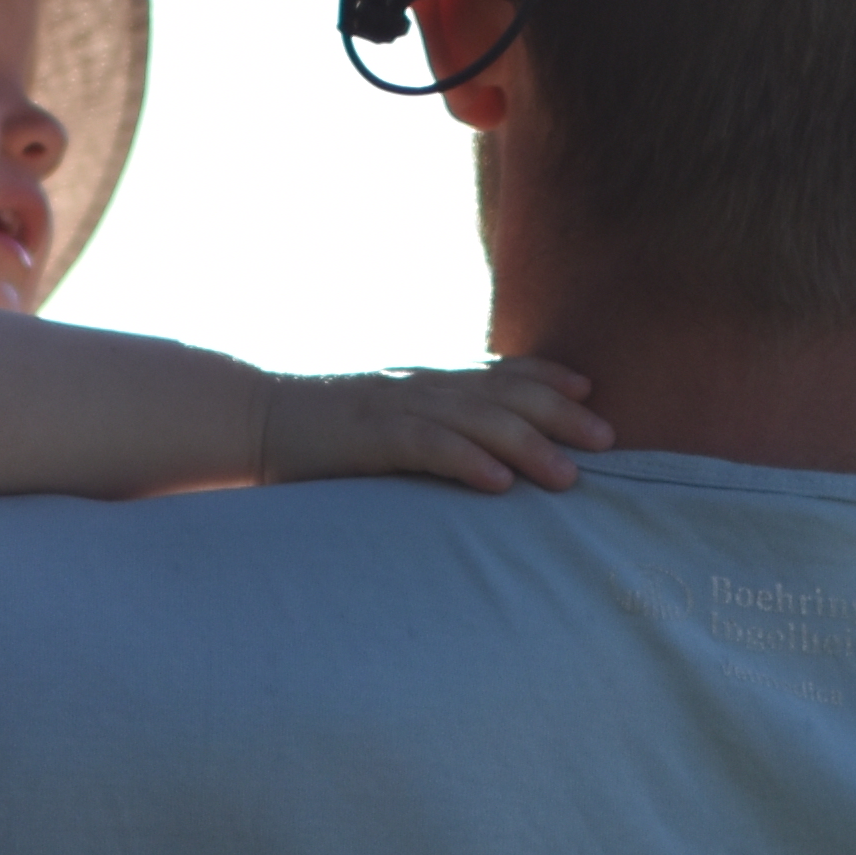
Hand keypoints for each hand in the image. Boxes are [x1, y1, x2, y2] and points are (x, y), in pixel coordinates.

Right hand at [253, 359, 606, 493]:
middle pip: (504, 395)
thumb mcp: (381, 418)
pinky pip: (427, 446)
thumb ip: (426, 424)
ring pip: (477, 421)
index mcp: (423, 380)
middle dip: (559, 415)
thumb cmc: (317, 432)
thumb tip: (473, 449)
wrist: (248, 418)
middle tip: (607, 439)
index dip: (546, 378)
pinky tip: (498, 484)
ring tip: (569, 476)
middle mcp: (418, 386)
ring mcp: (394, 408)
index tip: (590, 391)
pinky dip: (467, 462)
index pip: (497, 371)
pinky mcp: (368, 437)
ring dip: (528, 446)